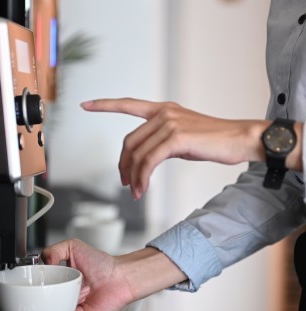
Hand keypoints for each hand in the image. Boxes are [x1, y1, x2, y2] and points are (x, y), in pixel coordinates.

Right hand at [41, 238, 187, 310]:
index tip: (32, 277)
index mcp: (61, 278)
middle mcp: (64, 293)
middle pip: (43, 298)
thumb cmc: (102, 264)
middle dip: (40, 293)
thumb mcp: (73, 247)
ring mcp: (70, 306)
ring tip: (62, 290)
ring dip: (53, 302)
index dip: (36, 281)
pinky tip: (70, 300)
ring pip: (52, 310)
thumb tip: (43, 261)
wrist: (119, 277)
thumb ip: (54, 250)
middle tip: (43, 286)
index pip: (41, 283)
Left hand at [81, 98, 267, 198]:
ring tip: (136, 191)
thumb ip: (161, 141)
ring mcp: (170, 124)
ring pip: (138, 154)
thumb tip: (146, 158)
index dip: (105, 105)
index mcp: (163, 109)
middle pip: (129, 141)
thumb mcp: (181, 136)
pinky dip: (143, 178)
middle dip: (123, 165)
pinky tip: (143, 188)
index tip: (85, 104)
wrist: (239, 139)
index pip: (128, 104)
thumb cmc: (212, 140)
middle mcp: (163, 113)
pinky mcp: (176, 138)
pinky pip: (149, 161)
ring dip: (134, 177)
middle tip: (125, 182)